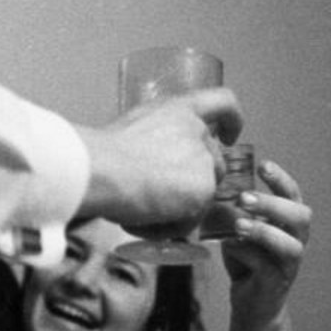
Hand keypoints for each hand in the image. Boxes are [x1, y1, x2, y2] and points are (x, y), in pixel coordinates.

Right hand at [76, 88, 242, 230]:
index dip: (231, 120)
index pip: (222, 103)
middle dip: (192, 186)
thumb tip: (148, 165)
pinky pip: (188, 221)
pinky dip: (164, 228)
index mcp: (177, 110)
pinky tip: (139, 221)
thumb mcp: (129, 133)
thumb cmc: (99, 155)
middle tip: (157, 201)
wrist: (100, 171)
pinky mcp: (205, 190)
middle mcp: (198, 132)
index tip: (230, 135)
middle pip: (214, 163)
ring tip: (135, 212)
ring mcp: (205, 161)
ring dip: (171, 210)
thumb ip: (154, 140)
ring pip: (200, 197)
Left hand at [219, 160, 310, 326]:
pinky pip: (265, 265)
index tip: (263, 165)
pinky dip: (246, 253)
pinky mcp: (275, 282)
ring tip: (238, 225)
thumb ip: (232, 215)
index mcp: (288, 224)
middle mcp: (295, 240)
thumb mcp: (237, 234)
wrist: (251, 304)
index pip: (293, 196)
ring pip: (289, 244)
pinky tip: (229, 246)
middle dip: (272, 204)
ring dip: (263, 231)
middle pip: (300, 216)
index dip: (281, 180)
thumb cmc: (245, 263)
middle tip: (243, 198)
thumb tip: (213, 192)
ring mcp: (289, 263)